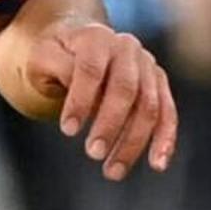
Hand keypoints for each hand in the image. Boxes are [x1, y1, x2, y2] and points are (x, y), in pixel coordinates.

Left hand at [16, 21, 176, 178]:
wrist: (79, 43)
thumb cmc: (56, 56)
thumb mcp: (43, 57)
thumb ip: (58, 68)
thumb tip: (77, 88)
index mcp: (96, 38)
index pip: (91, 70)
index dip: (81, 101)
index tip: (68, 131)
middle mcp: (127, 48)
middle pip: (125, 89)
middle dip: (110, 124)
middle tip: (93, 153)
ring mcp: (147, 65)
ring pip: (149, 106)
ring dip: (133, 141)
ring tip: (113, 171)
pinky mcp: (158, 83)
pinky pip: (167, 113)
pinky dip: (164, 139)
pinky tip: (157, 164)